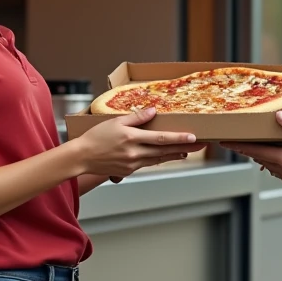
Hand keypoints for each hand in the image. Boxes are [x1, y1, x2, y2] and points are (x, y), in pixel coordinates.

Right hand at [72, 108, 205, 178]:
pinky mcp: (129, 170)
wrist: (82, 157)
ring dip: (174, 155)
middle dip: (183, 148)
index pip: (160, 138)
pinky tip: (166, 156)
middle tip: (199, 145)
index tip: (192, 137)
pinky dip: (159, 159)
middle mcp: (134, 153)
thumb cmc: (96, 137)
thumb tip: (153, 111)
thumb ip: (136, 117)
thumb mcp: (115, 122)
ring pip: (158, 159)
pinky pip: (148, 163)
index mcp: (131, 138)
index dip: (178, 138)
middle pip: (164, 151)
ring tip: (187, 152)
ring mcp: (132, 163)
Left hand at [222, 111, 281, 187]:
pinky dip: (275, 159)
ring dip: (263, 154)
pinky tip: (275, 149)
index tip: (225, 142)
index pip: (257, 152)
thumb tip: (277, 117)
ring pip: (270, 164)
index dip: (240, 146)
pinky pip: (280, 169)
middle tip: (236, 138)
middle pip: (261, 159)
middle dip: (249, 148)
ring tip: (254, 142)